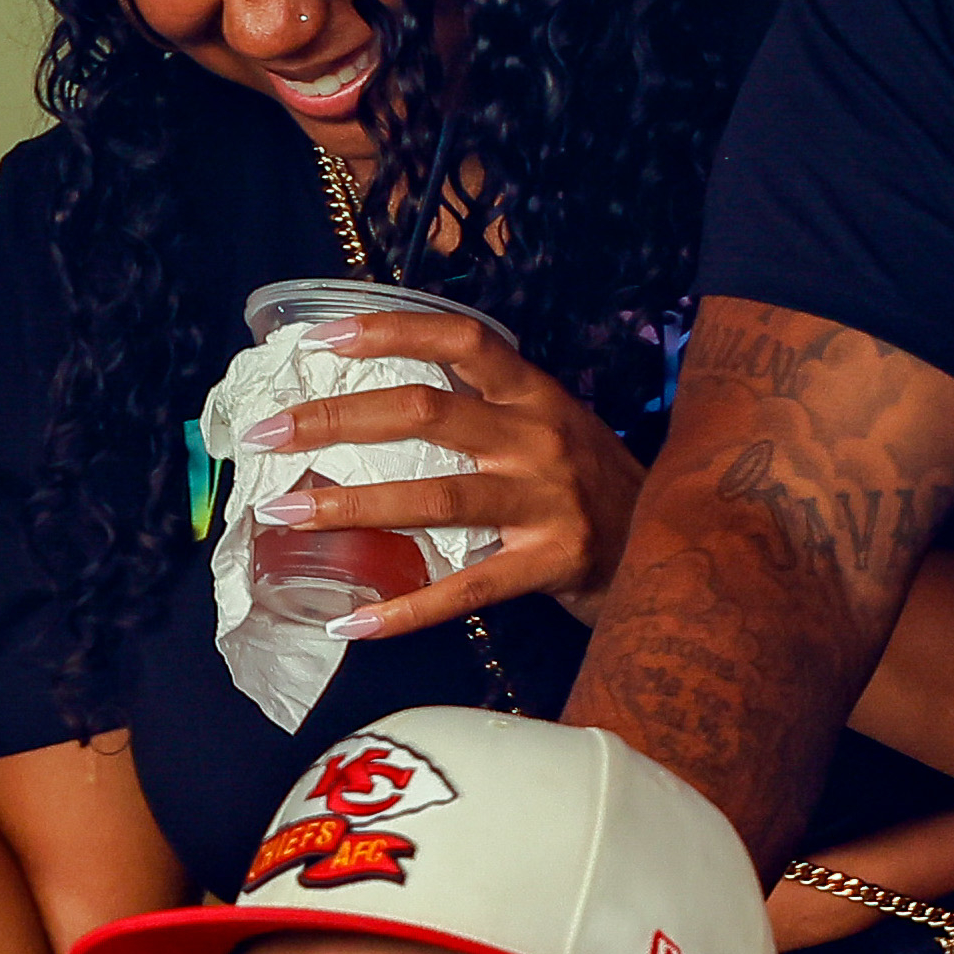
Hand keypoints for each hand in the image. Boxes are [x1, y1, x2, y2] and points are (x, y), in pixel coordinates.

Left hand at [232, 309, 643, 638]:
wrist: (685, 540)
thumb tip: (376, 406)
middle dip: (335, 419)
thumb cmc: (594, 483)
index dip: (387, 331)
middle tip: (268, 432)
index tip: (317, 340)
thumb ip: (483, 411)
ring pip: (434, 498)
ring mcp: (546, 501)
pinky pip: (465, 589)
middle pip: (424, 413)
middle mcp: (538, 437)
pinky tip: (352, 622)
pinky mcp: (550, 563)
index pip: (459, 341)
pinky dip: (404, 609)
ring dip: (351, 505)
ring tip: (285, 515)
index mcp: (533, 394)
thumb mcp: (550, 426)